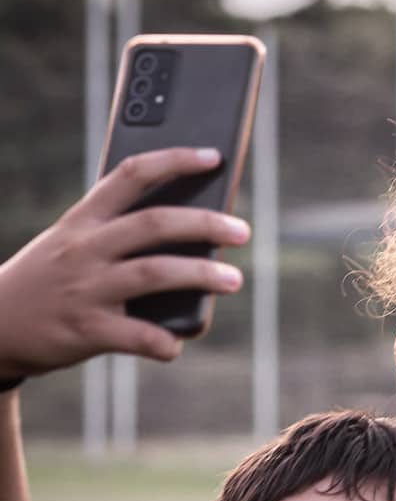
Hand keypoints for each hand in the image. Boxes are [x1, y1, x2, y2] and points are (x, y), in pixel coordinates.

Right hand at [0, 147, 249, 380]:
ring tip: (233, 279)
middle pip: (153, 224)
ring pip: (154, 273)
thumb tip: (194, 234)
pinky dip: (164, 341)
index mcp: (83, 220)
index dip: (175, 161)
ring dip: (200, 274)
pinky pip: (137, 335)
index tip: (214, 156)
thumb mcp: (72, 244)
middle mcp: (85, 248)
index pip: (131, 176)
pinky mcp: (87, 330)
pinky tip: (176, 344)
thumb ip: (119, 234)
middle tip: (242, 231)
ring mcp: (86, 289)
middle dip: (204, 224)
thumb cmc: (49, 280)